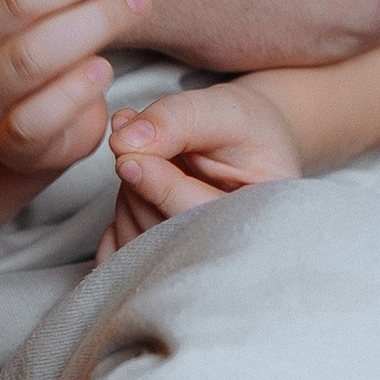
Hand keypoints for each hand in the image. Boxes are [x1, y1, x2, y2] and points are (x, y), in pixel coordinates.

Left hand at [98, 79, 301, 254]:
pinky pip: (121, 259)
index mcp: (264, 220)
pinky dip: (115, 223)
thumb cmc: (242, 127)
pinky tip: (138, 192)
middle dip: (140, 188)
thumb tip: (124, 143)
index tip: (128, 159)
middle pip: (166, 238)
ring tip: (148, 162)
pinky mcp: (165, 270)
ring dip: (128, 199)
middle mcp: (235, 256)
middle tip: (139, 146)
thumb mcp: (220, 109)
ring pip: (139, 248)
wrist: (245, 144)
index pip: (204, 218)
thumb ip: (176, 119)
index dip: (160, 189)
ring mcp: (199, 267)